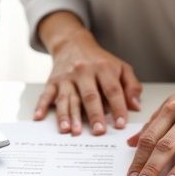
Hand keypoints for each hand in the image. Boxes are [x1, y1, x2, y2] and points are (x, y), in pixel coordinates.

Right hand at [34, 11, 141, 134]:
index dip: (118, 107)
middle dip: (94, 115)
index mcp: (103, 68)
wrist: (73, 43)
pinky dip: (41, 106)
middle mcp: (83, 72)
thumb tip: (136, 106)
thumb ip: (131, 86)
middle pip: (89, 95)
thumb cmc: (99, 61)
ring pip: (67, 98)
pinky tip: (39, 117)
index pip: (112, 90)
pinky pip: (46, 95)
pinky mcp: (52, 82)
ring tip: (70, 130)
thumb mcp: (120, 67)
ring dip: (68, 115)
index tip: (121, 124)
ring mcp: (66, 78)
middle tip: (98, 131)